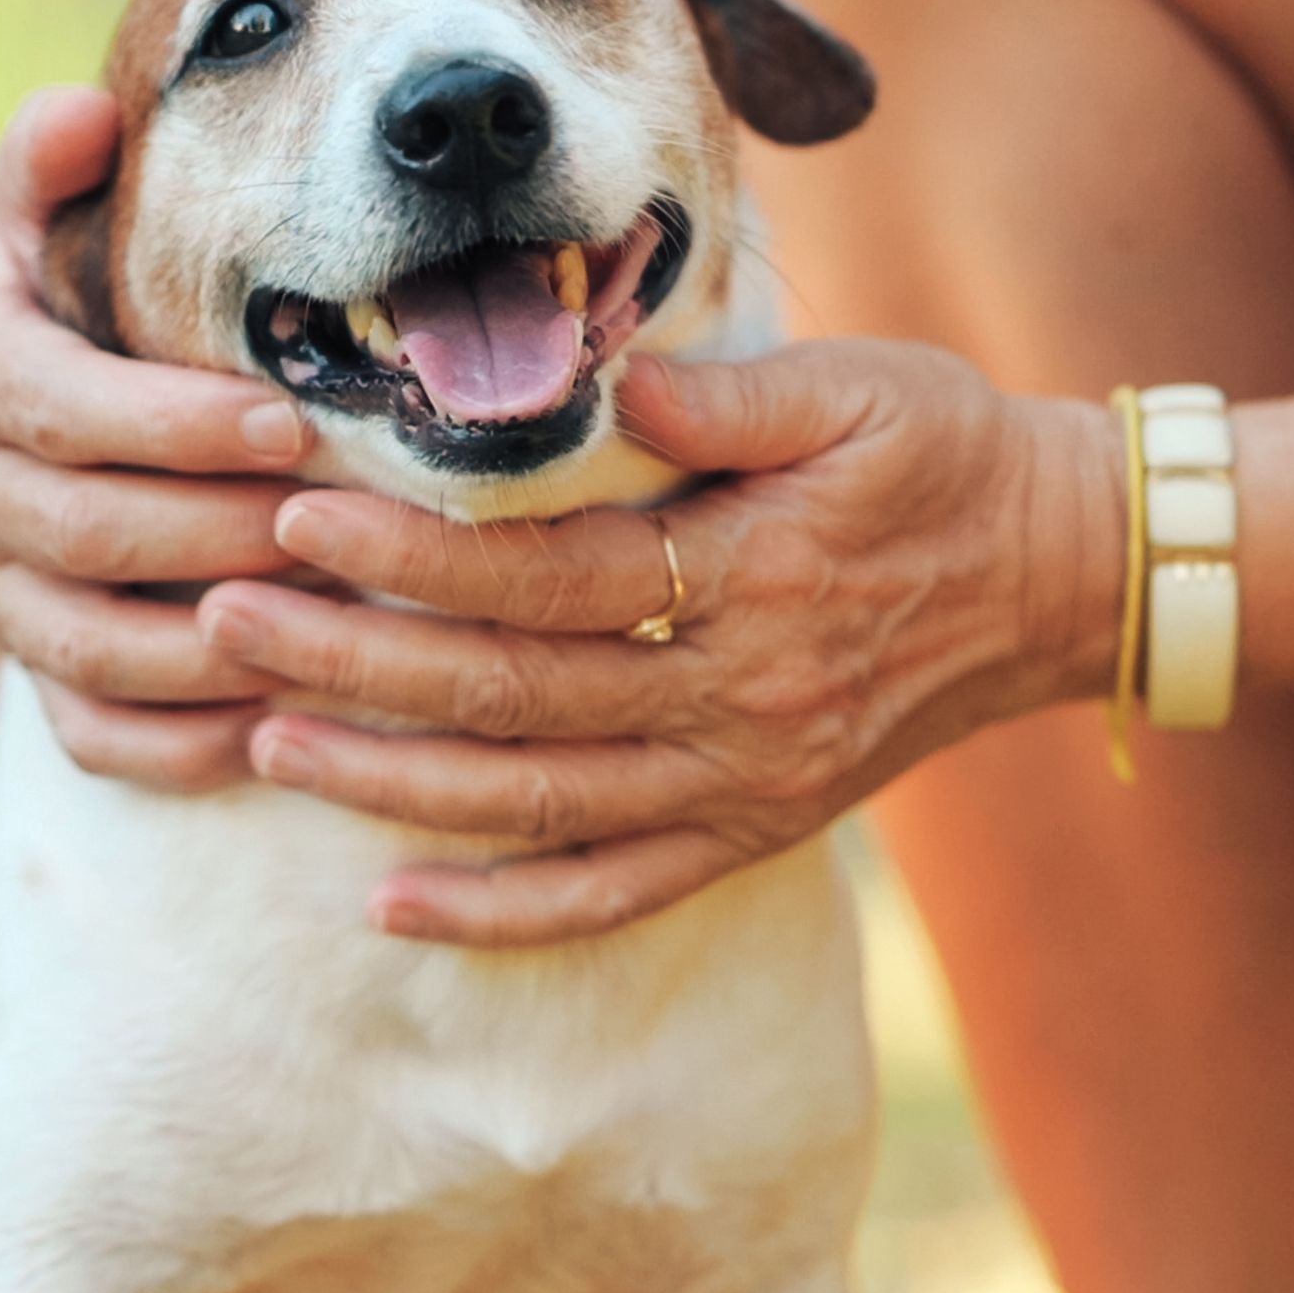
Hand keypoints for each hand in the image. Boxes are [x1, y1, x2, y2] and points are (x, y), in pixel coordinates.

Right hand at [0, 87, 318, 788]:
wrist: (22, 415)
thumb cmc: (76, 300)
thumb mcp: (52, 224)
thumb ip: (51, 169)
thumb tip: (79, 115)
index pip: (64, 411)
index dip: (176, 425)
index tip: (289, 425)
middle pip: (85, 535)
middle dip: (224, 535)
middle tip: (347, 531)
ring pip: (90, 649)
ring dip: (217, 650)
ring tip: (332, 629)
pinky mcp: (22, 675)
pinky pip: (93, 735)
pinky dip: (184, 746)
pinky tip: (280, 727)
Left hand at [199, 343, 1115, 945]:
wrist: (1066, 576)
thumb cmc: (949, 456)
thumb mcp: (866, 388)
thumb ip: (736, 393)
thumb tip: (615, 380)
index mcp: (755, 577)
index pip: (550, 578)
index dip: (416, 555)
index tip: (298, 513)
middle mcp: (740, 700)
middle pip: (515, 697)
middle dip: (356, 666)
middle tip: (226, 624)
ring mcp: (744, 784)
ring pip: (538, 806)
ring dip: (392, 786)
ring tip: (262, 746)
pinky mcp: (752, 834)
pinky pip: (612, 895)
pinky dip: (502, 912)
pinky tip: (390, 907)